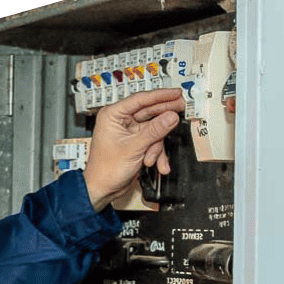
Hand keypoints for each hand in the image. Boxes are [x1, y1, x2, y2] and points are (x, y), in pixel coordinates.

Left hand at [83, 88, 184, 211]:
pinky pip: (153, 141)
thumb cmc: (105, 170)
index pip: (140, 99)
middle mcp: (120, 121)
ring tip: (151, 159)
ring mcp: (129, 132)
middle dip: (164, 117)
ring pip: (154, 129)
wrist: (102, 190)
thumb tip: (171, 116)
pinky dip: (156, 153)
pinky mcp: (136, 143)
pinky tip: (158, 164)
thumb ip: (154, 131)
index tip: (176, 93)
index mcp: (112, 115)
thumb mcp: (133, 148)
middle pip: (149, 111)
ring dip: (156, 147)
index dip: (160, 95)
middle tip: (181, 109)